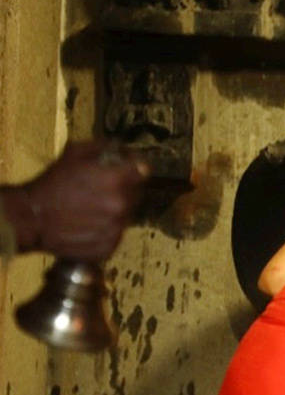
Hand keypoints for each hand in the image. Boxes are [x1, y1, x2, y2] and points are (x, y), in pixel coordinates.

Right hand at [22, 141, 146, 260]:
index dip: (136, 166)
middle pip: (136, 193)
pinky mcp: (109, 246)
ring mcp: (116, 229)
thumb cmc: (51, 183)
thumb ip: (102, 147)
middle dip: (124, 188)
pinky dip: (106, 228)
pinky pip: (115, 234)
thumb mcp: (73, 153)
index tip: (129, 166)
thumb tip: (122, 148)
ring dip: (115, 209)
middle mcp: (121, 206)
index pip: (144, 170)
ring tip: (92, 207)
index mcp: (116, 181)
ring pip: (126, 215)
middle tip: (102, 188)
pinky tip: (88, 223)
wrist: (31, 218)